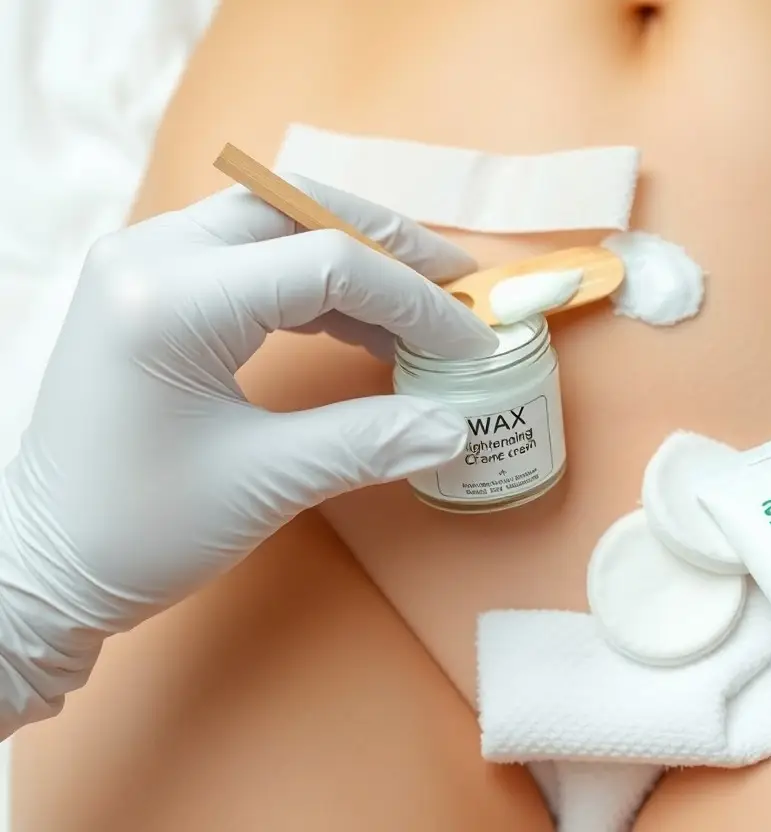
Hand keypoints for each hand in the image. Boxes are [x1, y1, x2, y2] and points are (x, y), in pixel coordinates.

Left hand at [0, 178, 496, 730]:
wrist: (41, 561)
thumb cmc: (136, 530)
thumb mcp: (264, 482)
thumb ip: (369, 441)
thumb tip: (456, 426)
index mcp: (170, 299)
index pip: (325, 264)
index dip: (414, 302)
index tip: (470, 344)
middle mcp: (150, 256)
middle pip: (297, 207)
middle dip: (389, 243)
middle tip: (461, 281)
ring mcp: (145, 264)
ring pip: (275, 220)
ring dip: (356, 256)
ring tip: (426, 299)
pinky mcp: (151, 287)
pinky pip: (250, 255)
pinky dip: (315, 280)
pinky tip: (365, 323)